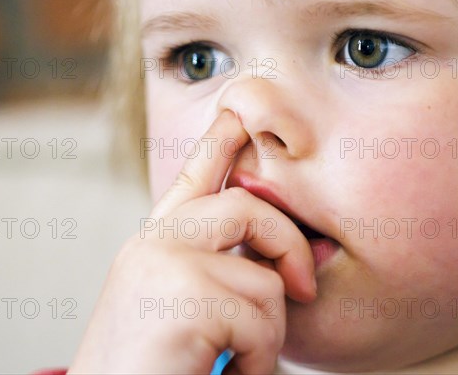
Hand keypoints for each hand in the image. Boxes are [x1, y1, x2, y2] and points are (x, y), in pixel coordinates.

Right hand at [68, 110, 315, 373]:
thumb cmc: (153, 365)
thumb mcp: (179, 306)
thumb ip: (215, 272)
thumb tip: (280, 266)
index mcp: (156, 244)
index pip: (193, 177)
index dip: (219, 141)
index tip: (237, 108)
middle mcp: (155, 243)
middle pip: (247, 208)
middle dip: (289, 246)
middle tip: (304, 287)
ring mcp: (164, 264)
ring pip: (264, 280)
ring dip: (266, 333)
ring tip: (237, 359)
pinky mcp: (180, 297)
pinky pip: (260, 322)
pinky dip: (258, 359)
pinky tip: (227, 371)